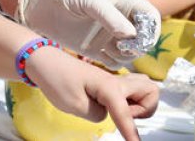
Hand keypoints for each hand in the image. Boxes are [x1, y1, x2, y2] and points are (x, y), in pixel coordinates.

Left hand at [16, 0, 160, 64]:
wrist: (35, 0)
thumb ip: (109, 16)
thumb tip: (131, 35)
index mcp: (121, 1)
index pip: (149, 16)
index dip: (151, 27)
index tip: (141, 34)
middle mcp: (118, 19)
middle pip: (143, 38)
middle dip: (140, 44)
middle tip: (125, 46)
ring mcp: (107, 35)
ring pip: (130, 52)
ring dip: (127, 55)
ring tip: (111, 50)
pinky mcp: (94, 49)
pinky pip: (113, 62)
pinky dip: (114, 64)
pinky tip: (103, 58)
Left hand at [25, 47, 157, 140]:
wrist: (43, 60)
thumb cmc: (56, 79)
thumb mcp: (74, 105)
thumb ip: (97, 114)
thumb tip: (106, 113)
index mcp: (109, 86)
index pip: (126, 114)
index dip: (131, 133)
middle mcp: (116, 81)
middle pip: (151, 91)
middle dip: (144, 109)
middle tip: (123, 115)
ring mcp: (113, 79)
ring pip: (145, 88)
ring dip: (140, 103)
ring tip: (119, 110)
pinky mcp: (108, 81)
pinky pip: (132, 89)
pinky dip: (130, 99)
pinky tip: (112, 104)